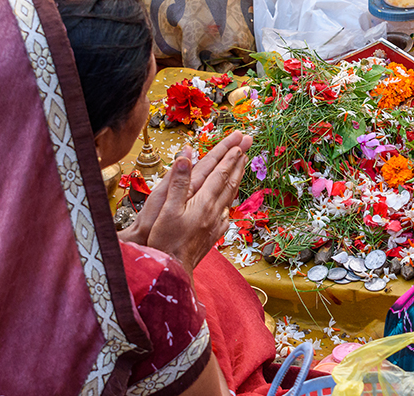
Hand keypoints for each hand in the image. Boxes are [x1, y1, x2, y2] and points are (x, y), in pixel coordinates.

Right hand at [124, 131, 251, 275]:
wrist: (173, 271)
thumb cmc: (165, 240)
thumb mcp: (166, 209)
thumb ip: (178, 182)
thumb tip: (186, 157)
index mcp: (203, 202)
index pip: (219, 173)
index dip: (228, 156)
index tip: (238, 142)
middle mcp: (214, 211)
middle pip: (230, 180)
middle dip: (239, 160)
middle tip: (249, 143)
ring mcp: (216, 222)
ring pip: (231, 194)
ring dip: (237, 175)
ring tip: (244, 163)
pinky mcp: (214, 233)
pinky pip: (227, 209)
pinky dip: (231, 196)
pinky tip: (231, 196)